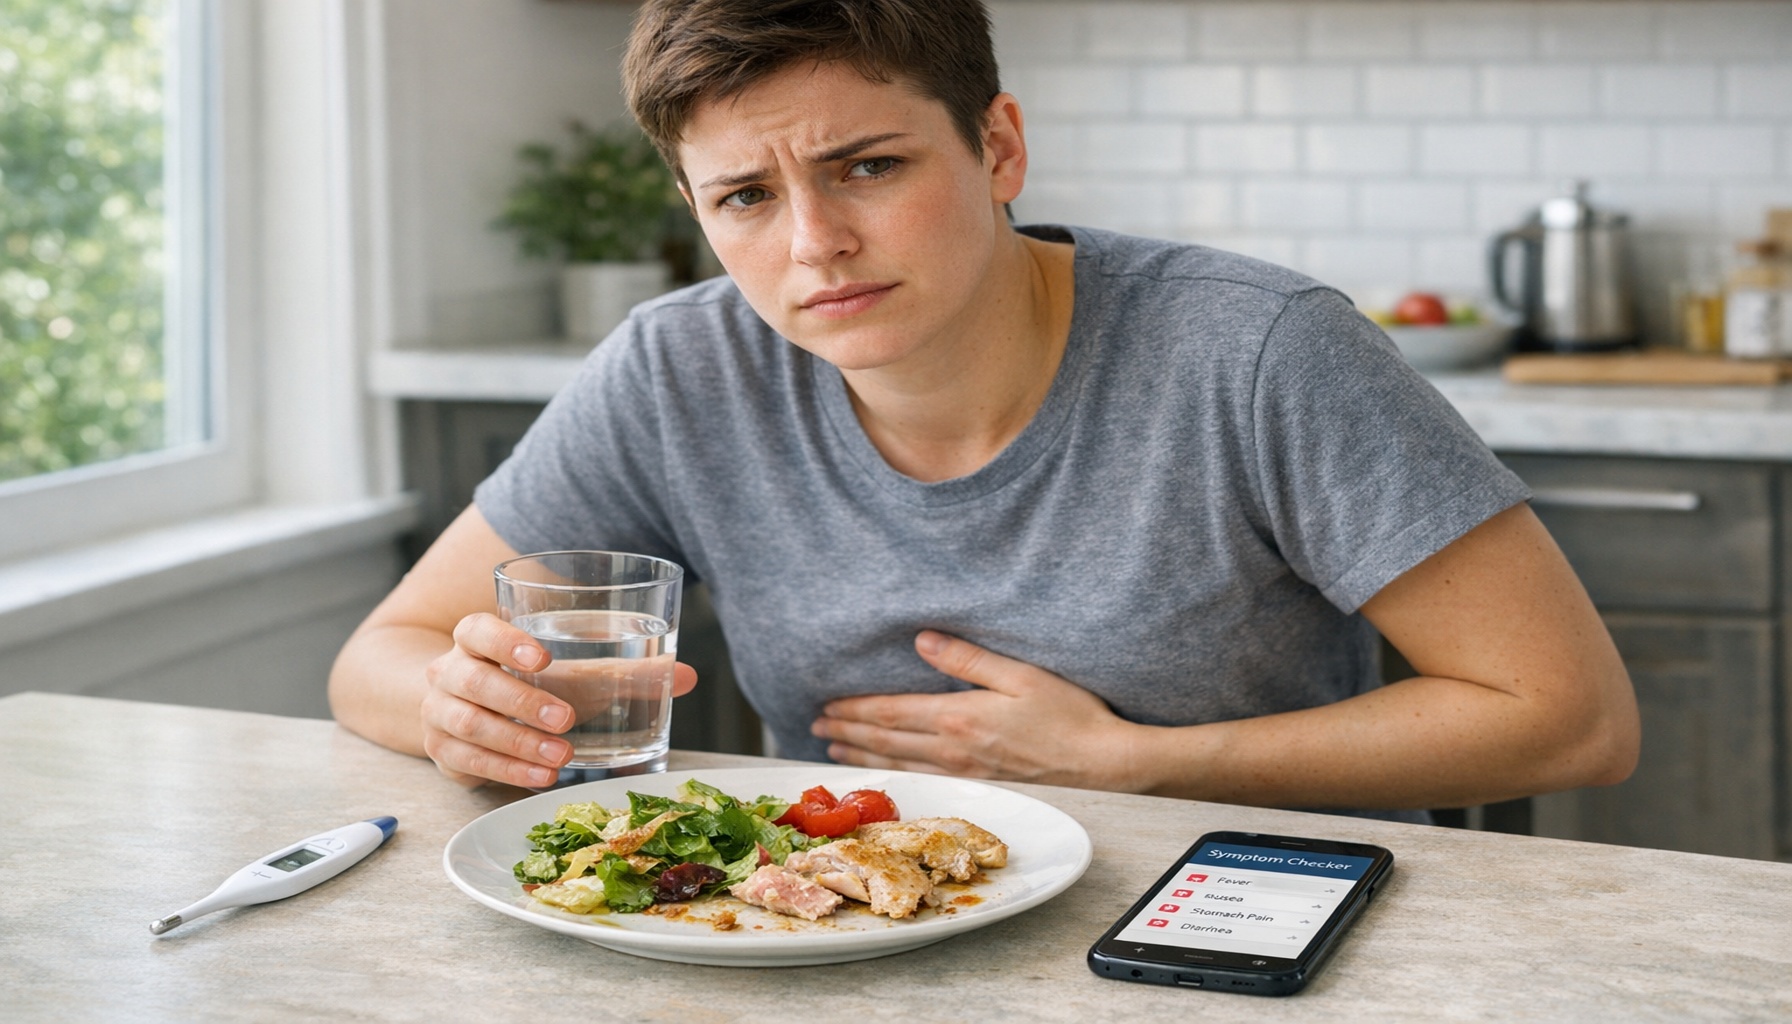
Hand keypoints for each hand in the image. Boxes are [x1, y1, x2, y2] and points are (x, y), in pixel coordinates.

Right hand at [419, 612, 696, 787]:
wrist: (464, 708)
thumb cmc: (530, 682)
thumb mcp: (572, 673)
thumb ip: (625, 673)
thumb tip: (688, 675)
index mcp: (475, 639)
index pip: (477, 630)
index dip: (505, 642)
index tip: (544, 657)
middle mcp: (448, 672)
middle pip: (474, 682)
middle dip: (521, 702)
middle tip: (566, 719)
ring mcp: (438, 714)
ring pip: (469, 726)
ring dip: (517, 744)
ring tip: (561, 758)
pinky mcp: (443, 754)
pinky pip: (468, 763)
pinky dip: (507, 772)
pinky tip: (540, 778)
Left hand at [811, 631, 1146, 790]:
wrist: (1103, 762)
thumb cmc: (1070, 714)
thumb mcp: (1021, 675)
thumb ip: (968, 658)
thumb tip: (921, 640)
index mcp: (959, 717)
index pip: (893, 713)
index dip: (856, 709)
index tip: (827, 704)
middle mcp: (955, 748)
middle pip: (887, 740)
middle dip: (848, 731)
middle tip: (817, 726)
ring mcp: (966, 770)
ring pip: (900, 763)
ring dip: (863, 755)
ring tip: (834, 749)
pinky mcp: (980, 782)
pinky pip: (923, 777)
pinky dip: (894, 772)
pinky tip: (885, 770)